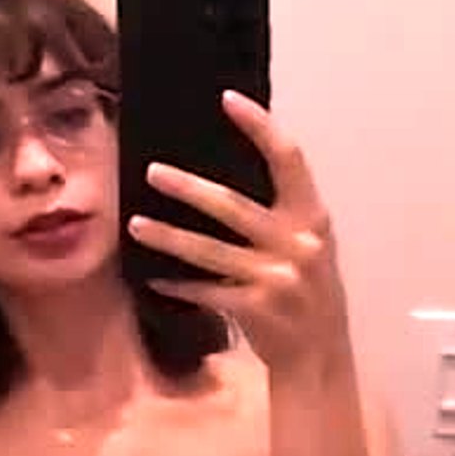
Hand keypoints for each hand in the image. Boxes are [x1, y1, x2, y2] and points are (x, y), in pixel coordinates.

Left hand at [126, 90, 352, 380]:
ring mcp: (277, 278)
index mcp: (312, 217)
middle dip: (188, 188)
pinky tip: (152, 277)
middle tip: (151, 171)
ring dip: (168, 238)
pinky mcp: (256, 308)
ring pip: (209, 251)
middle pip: (233, 206)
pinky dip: (177, 284)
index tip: (228, 99)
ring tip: (135, 224)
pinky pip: (205, 290)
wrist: (320, 356)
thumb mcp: (308, 244)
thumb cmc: (308, 290)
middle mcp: (298, 243)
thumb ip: (280, 212)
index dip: (260, 126)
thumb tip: (223, 166)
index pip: (289, 159)